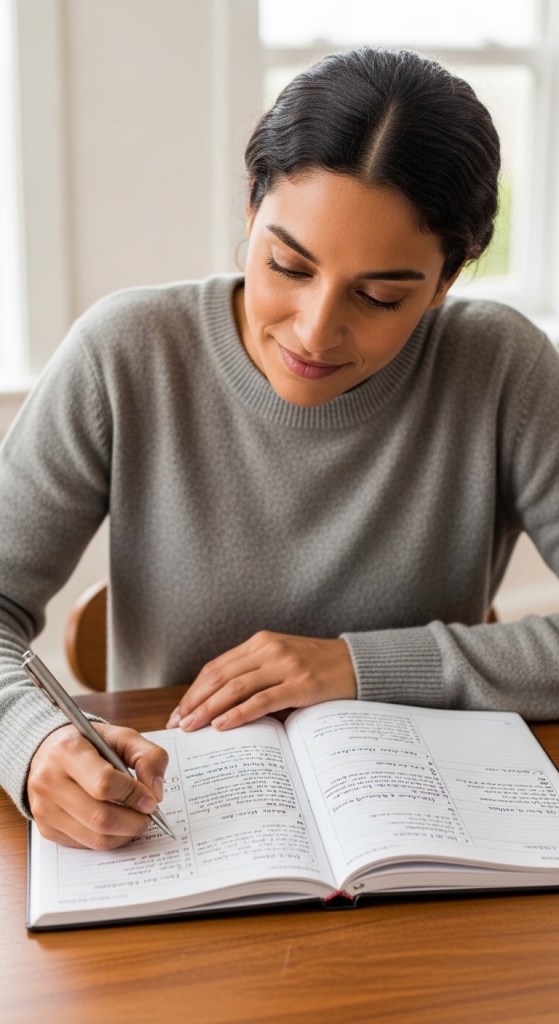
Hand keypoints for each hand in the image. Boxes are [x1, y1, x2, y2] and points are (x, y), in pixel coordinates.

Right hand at [27, 723, 168, 849]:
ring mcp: (44, 808)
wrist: (50, 753)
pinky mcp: (46, 829)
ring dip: (125, 834)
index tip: (151, 799)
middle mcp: (49, 781)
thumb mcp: (122, 737)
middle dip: (134, 821)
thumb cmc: (90, 744)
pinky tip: (116, 824)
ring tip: (135, 819)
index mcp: (67, 751)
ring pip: (95, 837)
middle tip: (148, 815)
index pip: (104, 783)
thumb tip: (155, 792)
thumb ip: (148, 756)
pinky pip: (86, 845)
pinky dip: (109, 839)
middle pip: (100, 817)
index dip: (133, 795)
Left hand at [166, 631, 355, 731]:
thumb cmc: (318, 669)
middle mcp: (269, 649)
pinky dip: (239, 712)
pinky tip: (223, 725)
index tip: (179, 711)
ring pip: (235, 687)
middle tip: (178, 724)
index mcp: (260, 642)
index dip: (194, 690)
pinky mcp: (300, 684)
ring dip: (210, 709)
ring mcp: (285, 665)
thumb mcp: (283, 663)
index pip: (217, 667)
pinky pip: (261, 700)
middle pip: (220, 676)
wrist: (358, 664)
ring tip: (193, 727)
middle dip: (196, 701)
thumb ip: (256, 676)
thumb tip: (221, 709)